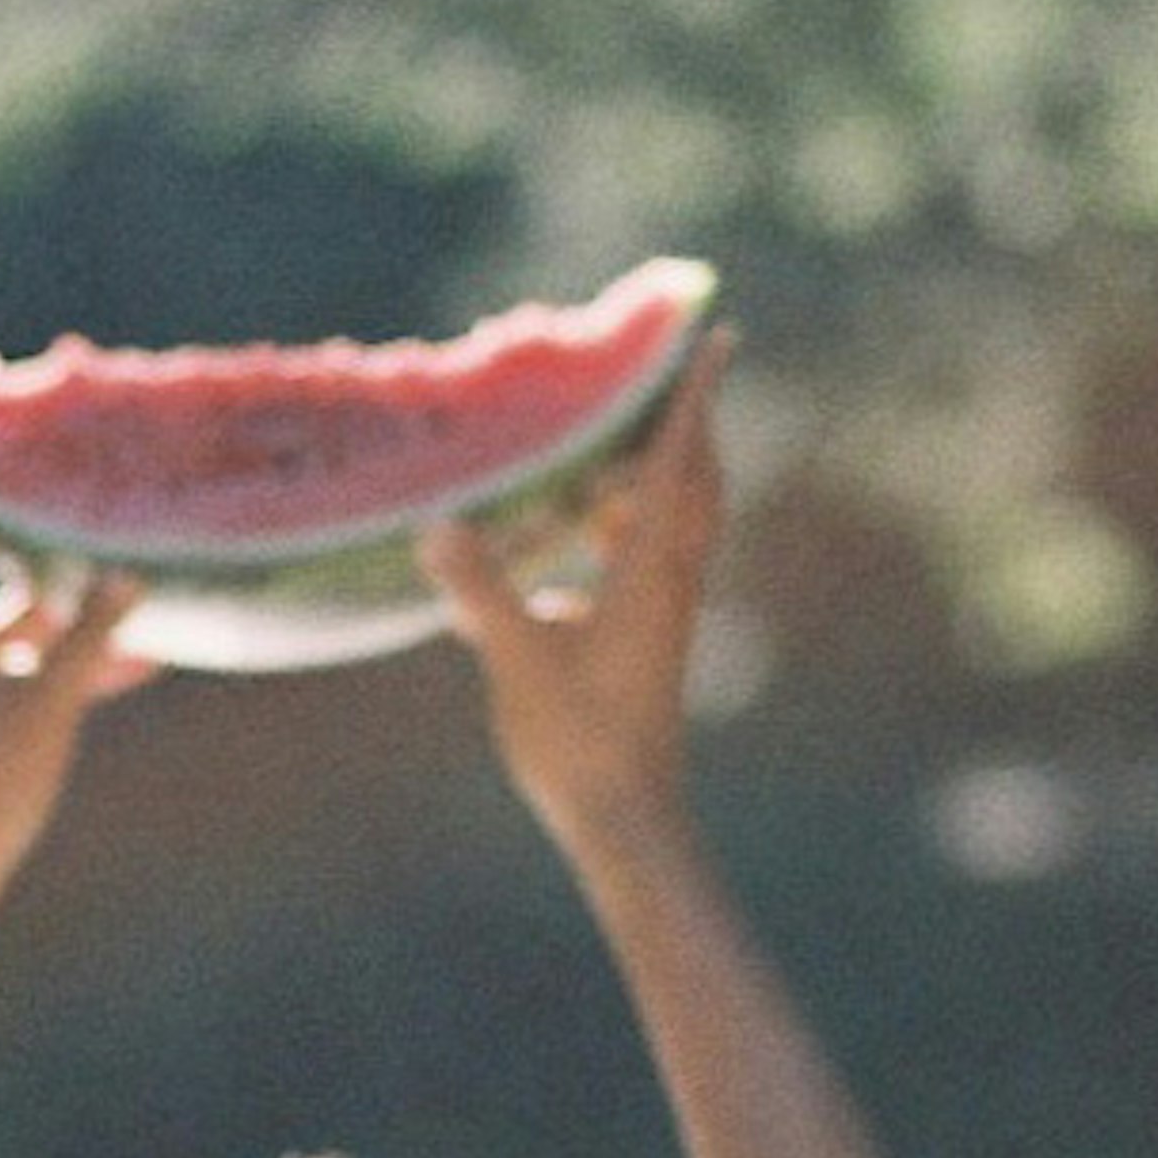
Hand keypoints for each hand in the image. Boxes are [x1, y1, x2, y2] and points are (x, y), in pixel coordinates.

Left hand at [0, 379, 145, 896]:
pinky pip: (28, 657)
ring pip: (15, 609)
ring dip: (68, 598)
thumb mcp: (46, 707)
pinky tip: (142, 661)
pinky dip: (72, 653)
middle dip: (5, 499)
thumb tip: (125, 575)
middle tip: (26, 443)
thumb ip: (86, 640)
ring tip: (132, 573)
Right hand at [422, 336, 730, 862]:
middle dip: (683, 421)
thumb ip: (484, 592)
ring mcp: (663, 610)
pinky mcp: (648, 636)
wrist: (627, 818)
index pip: (676, 464)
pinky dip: (621, 526)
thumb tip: (439, 526)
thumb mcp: (519, 663)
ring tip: (608, 443)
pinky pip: (643, 558)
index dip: (693, 398)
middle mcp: (670, 581)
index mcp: (651, 573)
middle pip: (692, 480)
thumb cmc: (582, 743)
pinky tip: (570, 540)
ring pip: (669, 520)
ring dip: (650, 473)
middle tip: (670, 370)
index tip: (718, 338)